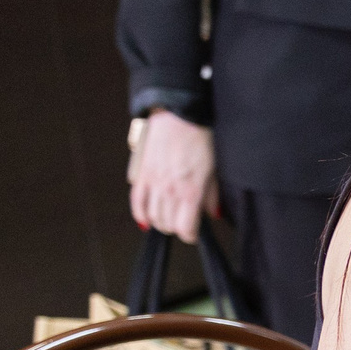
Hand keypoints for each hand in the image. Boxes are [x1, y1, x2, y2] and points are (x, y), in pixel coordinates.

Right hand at [128, 109, 217, 242]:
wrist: (179, 115)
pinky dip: (140, 213)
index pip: (186, 228)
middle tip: (183, 222)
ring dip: (160, 222)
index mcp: (191, 191)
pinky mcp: (142, 173)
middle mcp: (170, 190)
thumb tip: (214, 214)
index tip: (194, 232)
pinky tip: (146, 217)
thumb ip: (212, 195)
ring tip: (168, 218)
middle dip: (176, 227)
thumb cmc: (200, 138)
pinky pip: (136, 201)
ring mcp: (154, 182)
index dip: (190, 234)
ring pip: (152, 216)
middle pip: (168, 224)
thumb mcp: (214, 169)